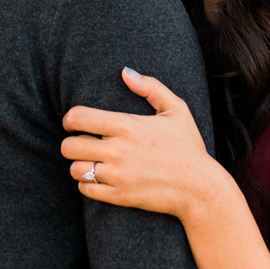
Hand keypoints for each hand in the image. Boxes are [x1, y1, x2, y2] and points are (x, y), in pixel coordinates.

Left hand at [62, 67, 218, 218]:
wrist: (200, 188)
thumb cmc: (189, 147)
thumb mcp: (177, 110)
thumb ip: (151, 87)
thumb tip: (125, 72)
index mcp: (127, 125)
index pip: (78, 118)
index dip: (69, 119)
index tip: (73, 123)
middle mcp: (118, 150)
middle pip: (69, 146)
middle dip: (71, 144)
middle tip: (82, 145)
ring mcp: (117, 175)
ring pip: (75, 169)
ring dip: (79, 165)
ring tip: (90, 162)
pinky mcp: (119, 196)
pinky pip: (86, 190)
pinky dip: (87, 184)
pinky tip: (99, 178)